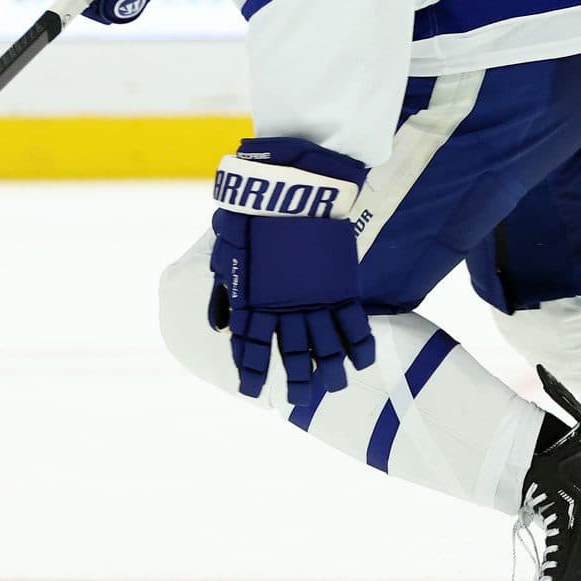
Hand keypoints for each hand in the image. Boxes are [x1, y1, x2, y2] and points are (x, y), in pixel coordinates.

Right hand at [207, 138, 375, 403]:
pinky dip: (357, 340)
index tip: (251, 391)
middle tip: (299, 400)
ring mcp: (312, 299)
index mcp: (254, 302)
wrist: (293, 180)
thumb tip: (219, 326)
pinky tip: (362, 359)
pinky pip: (350, 320)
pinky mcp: (340, 288)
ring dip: (327, 367)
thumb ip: (224, 285)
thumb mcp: (228, 242)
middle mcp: (283, 307)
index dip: (251, 369)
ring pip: (320, 343)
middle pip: (288, 351)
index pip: (250, 345)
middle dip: (293, 378)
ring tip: (333, 387)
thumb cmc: (254, 209)